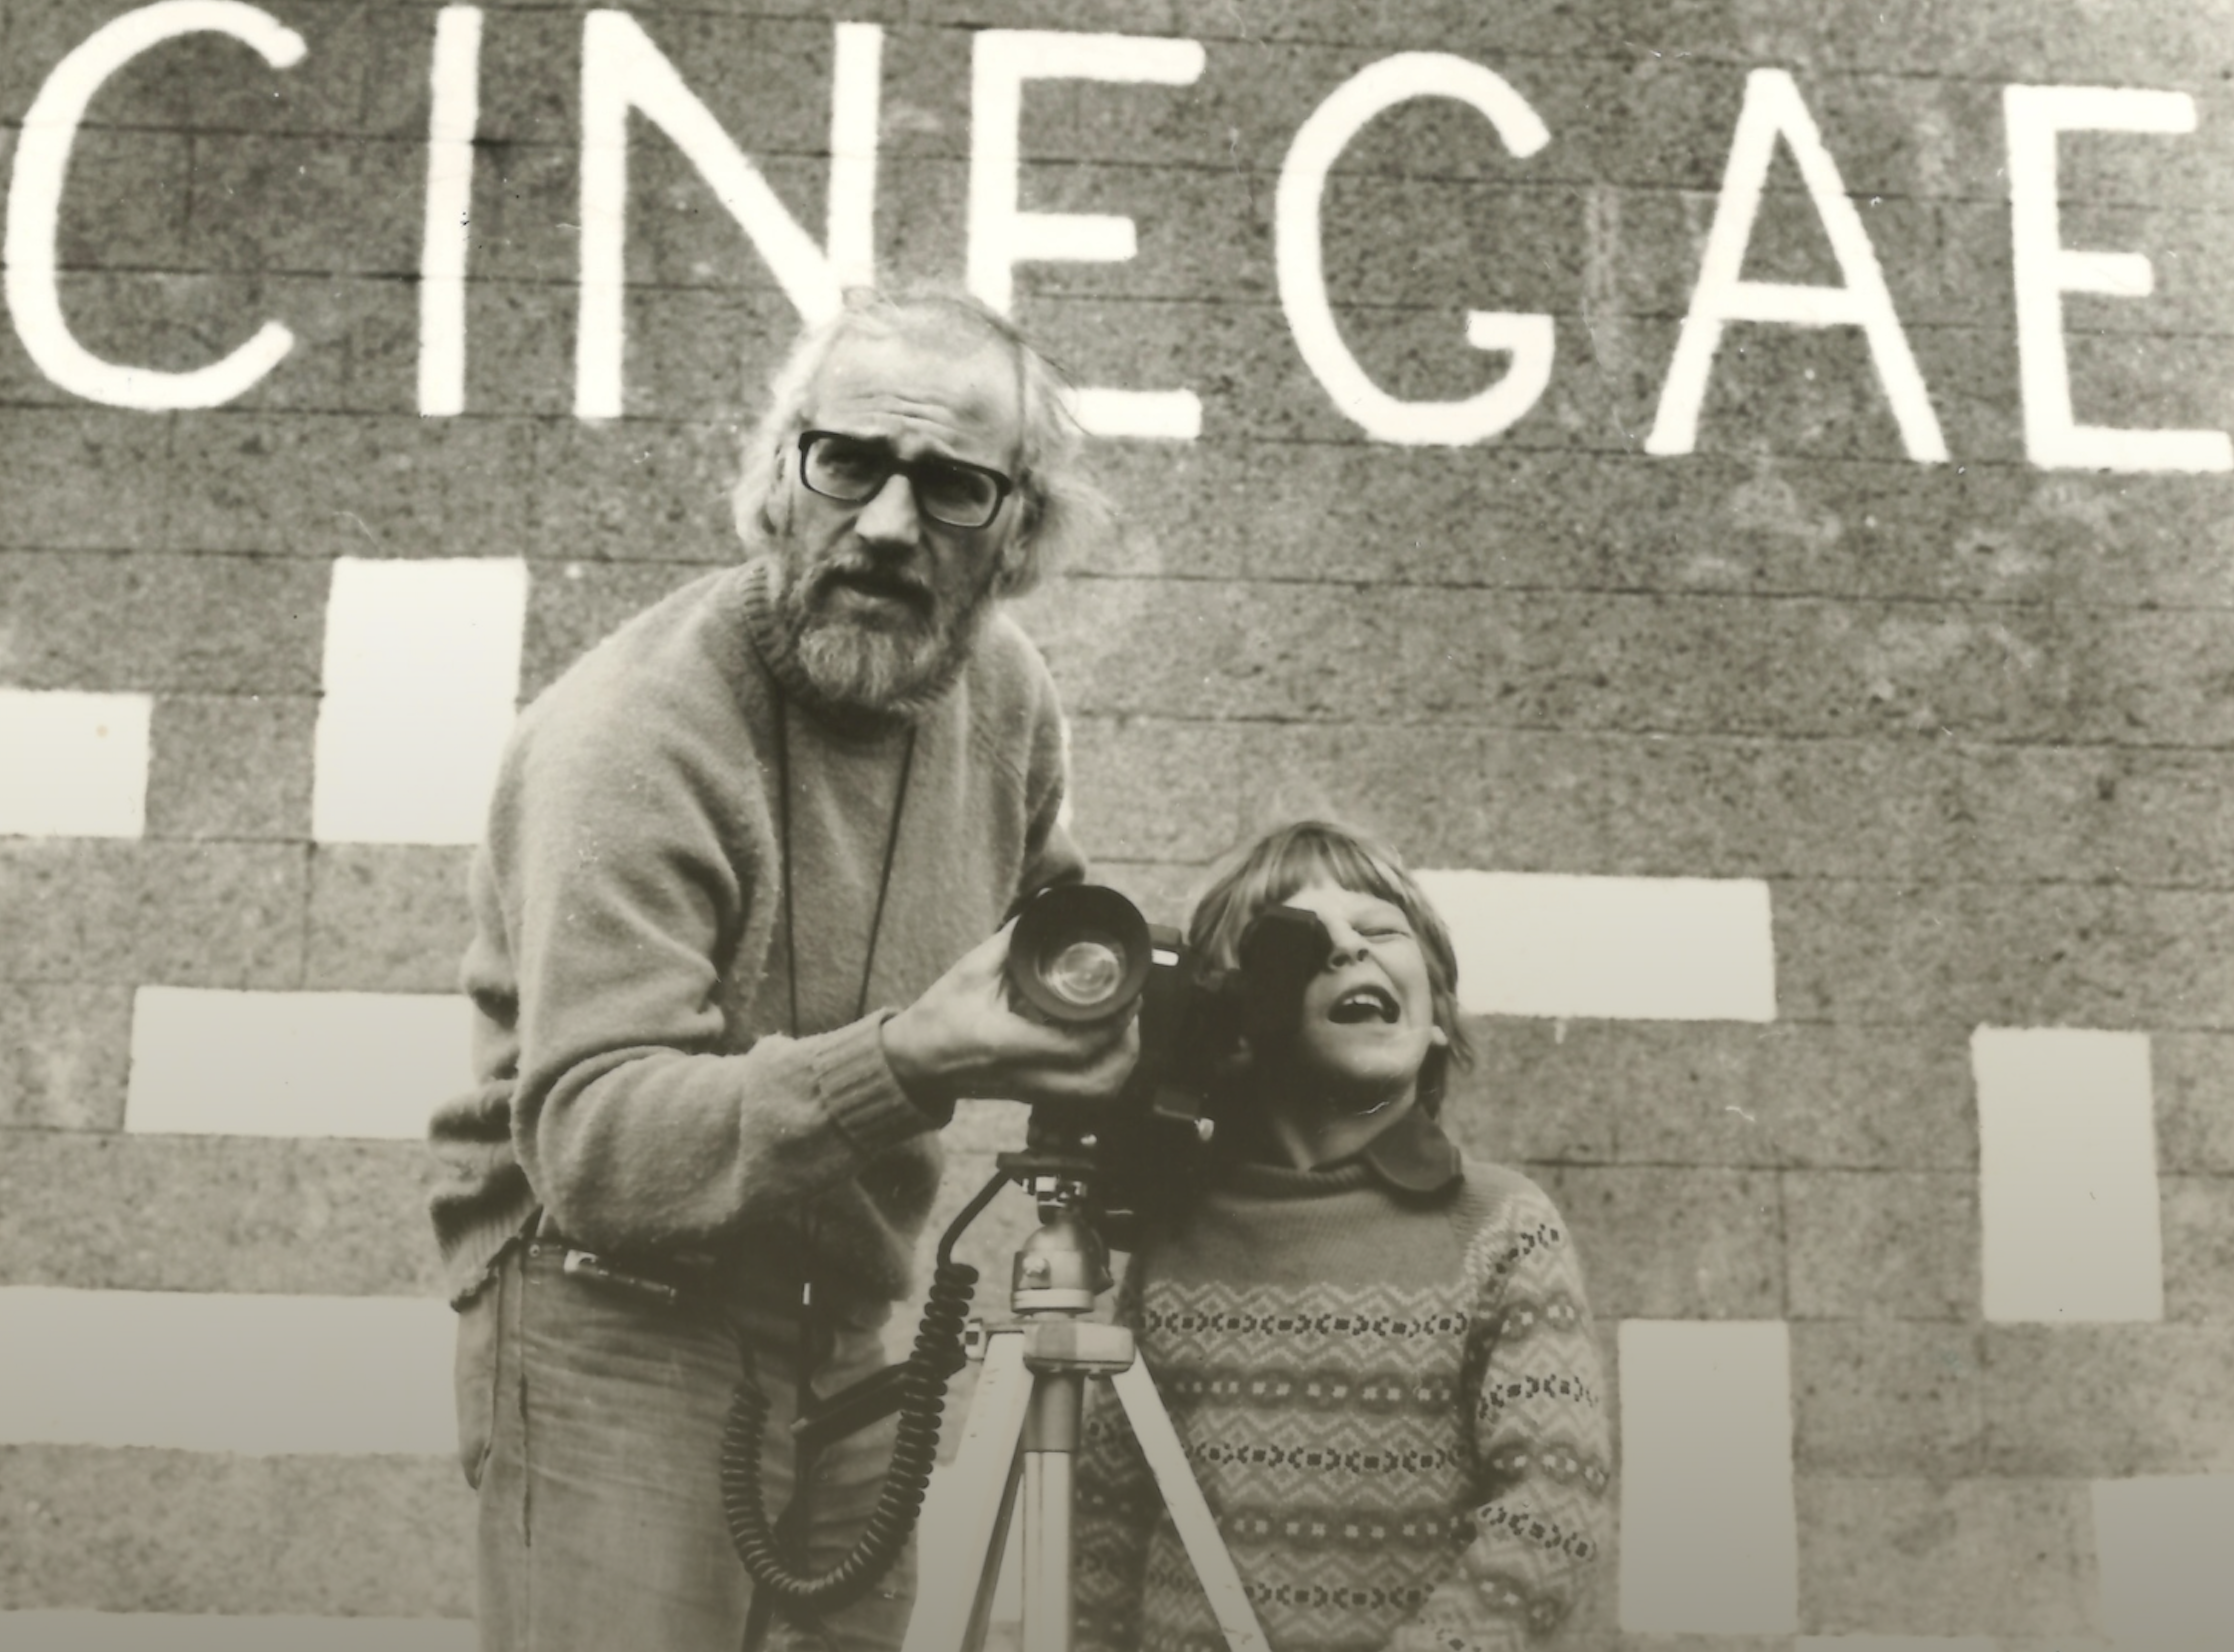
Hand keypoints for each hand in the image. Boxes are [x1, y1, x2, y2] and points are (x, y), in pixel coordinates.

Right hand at [881, 926, 1140, 1110]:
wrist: (914, 1063)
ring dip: (1118, 1065)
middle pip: (1097, 1081)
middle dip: (1125, 1047)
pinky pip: (1081, 1097)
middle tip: (1130, 1012)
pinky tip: (1104, 1049)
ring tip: (1122, 1030)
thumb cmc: (938, 1017)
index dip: (1112, 1023)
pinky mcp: (1032, 1096)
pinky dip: (1103, 1075)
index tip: (1127, 996)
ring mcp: (1030, 1092)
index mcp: (1007, 1044)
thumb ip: (1009, 941)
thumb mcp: (969, 972)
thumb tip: (1043, 907)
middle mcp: (1023, 1076)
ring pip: (1093, 1096)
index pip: (1076, 1045)